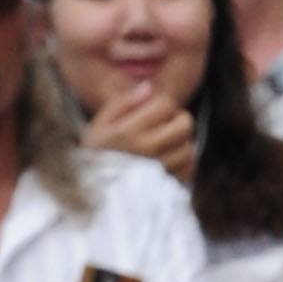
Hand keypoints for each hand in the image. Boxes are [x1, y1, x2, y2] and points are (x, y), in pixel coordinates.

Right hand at [83, 82, 197, 182]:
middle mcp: (149, 150)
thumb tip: (148, 88)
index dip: (162, 104)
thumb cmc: (95, 155)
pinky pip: (189, 169)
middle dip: (178, 120)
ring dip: (181, 143)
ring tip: (166, 145)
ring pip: (189, 148)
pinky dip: (183, 164)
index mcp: (130, 131)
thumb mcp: (100, 124)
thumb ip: (123, 103)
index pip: (166, 105)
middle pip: (185, 125)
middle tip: (165, 125)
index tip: (153, 112)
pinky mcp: (168, 186)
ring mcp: (161, 170)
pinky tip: (169, 161)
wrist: (93, 194)